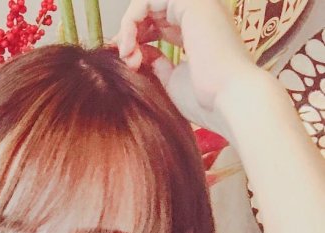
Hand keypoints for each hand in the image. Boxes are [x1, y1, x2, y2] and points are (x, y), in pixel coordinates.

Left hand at [112, 0, 260, 125]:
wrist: (228, 100)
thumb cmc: (206, 99)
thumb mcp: (172, 79)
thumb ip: (155, 62)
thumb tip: (137, 52)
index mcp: (197, 29)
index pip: (158, 23)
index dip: (136, 39)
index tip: (129, 63)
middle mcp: (198, 12)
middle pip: (150, 11)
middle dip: (130, 34)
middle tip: (127, 60)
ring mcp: (196, 3)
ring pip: (146, 3)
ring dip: (129, 28)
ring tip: (128, 55)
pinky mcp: (191, 1)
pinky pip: (146, 1)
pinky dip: (130, 22)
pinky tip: (129, 46)